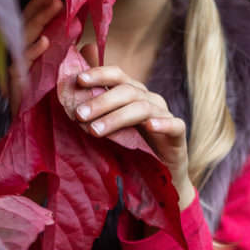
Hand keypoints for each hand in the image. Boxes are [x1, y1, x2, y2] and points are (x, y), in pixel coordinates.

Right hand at [8, 0, 62, 115]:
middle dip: (41, 2)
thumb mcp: (51, 66)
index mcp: (21, 42)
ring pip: (25, 35)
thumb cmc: (31, 91)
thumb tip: (83, 35)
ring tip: (57, 5)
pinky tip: (45, 40)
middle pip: (27, 19)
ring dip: (41, 19)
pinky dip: (33, 50)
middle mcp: (14, 48)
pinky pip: (22, 61)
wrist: (11, 118)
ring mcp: (11, 61)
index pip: (31, 15)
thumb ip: (64, 50)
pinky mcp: (12, 78)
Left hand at [73, 54, 194, 209]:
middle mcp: (150, 99)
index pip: (117, 75)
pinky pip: (174, 125)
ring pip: (143, 108)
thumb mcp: (110, 128)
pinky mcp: (178, 134)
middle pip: (127, 91)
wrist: (160, 175)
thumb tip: (70, 93)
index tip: (78, 81)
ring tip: (95, 130)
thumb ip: (96, 110)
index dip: (99, 74)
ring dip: (117, 117)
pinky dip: (162, 124)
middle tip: (79, 115)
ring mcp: (165, 115)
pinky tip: (149, 127)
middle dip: (101, 101)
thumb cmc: (131, 147)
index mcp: (133, 93)